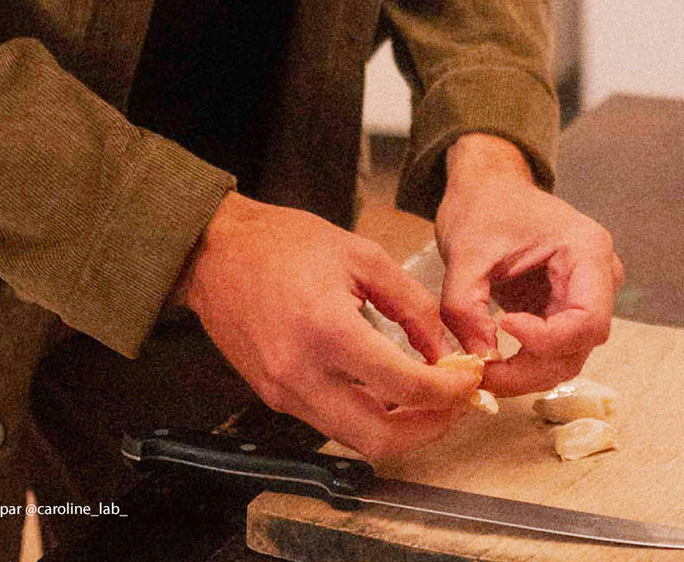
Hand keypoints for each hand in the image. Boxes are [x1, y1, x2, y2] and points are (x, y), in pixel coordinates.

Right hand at [174, 192, 479, 458]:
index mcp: (327, 330)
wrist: (214, 253)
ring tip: (421, 396)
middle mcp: (301, 373)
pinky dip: (362, 415)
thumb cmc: (283, 243)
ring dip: (396, 427)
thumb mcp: (361, 256)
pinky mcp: (271, 396)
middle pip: (379, 439)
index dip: (450, 390)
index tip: (469, 378)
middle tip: (451, 403)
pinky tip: (379, 387)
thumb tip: (443, 349)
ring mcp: (282, 391)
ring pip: (352, 439)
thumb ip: (411, 304)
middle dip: (428, 429)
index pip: (405, 386)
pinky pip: (327, 422)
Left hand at [436, 134, 623, 396]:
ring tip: (482, 372)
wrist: (485, 189)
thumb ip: (465, 305)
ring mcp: (583, 296)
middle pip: (579, 345)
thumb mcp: (464, 252)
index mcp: (586, 251)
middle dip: (531, 368)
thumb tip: (479, 358)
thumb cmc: (481, 208)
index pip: (587, 319)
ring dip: (526, 372)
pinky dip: (523, 362)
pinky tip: (491, 362)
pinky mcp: (562, 309)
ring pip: (567, 355)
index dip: (547, 339)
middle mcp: (597, 277)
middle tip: (483, 375)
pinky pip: (552, 348)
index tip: (504, 326)